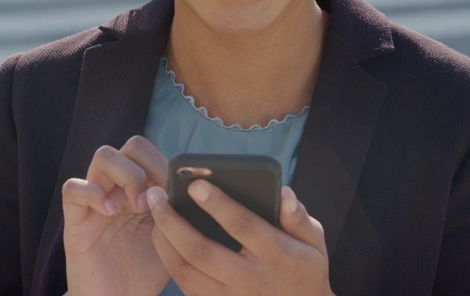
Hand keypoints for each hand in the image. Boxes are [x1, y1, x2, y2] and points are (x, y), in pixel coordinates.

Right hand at [62, 135, 169, 295]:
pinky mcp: (75, 219)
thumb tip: (199, 185)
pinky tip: (110, 212)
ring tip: (137, 206)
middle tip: (157, 199)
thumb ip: (180, 209)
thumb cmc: (146, 270)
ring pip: (104, 155)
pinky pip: (73, 187)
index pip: (155, 152)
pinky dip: (93, 193)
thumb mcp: (173, 237)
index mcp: (144, 188)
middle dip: (150, 165)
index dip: (167, 163)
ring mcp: (97, 200)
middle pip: (132, 145)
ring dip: (127, 175)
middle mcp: (120, 188)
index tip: (179, 190)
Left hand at [146, 182, 332, 295]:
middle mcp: (251, 279)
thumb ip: (299, 217)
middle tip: (156, 193)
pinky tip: (162, 237)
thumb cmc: (304, 268)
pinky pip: (184, 285)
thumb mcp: (314, 241)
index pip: (244, 227)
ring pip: (185, 271)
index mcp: (278, 256)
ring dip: (163, 240)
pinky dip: (168, 259)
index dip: (218, 205)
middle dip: (173, 221)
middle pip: (202, 251)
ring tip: (155, 211)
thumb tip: (284, 194)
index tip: (195, 184)